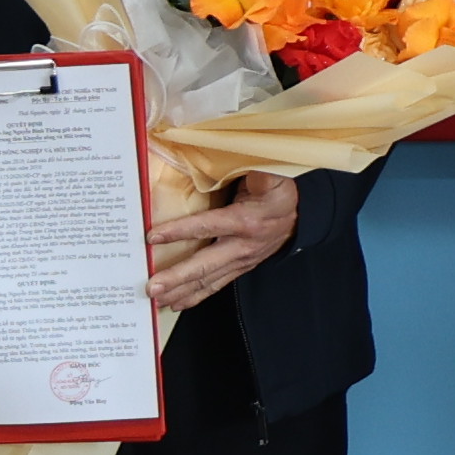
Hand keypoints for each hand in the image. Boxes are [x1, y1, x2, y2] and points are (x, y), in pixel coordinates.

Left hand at [148, 173, 301, 313]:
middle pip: (206, 266)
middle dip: (177, 278)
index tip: (152, 236)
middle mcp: (243, 245)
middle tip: (151, 287)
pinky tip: (177, 302)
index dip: (179, 231)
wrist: (303, 211)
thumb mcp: (270, 172)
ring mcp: (242, 260)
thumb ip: (252, 166)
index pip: (208, 226)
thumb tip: (231, 152)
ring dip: (182, 292)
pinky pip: (216, 284)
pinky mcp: (241, 266)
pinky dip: (196, 296)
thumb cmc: (280, 189)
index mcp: (247, 220)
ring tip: (157, 301)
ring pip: (209, 281)